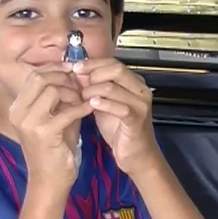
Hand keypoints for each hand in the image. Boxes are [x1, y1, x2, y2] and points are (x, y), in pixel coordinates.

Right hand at [9, 65, 93, 192]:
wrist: (50, 179)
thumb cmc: (55, 149)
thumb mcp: (57, 118)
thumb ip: (62, 99)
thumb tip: (75, 76)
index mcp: (18, 107)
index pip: (34, 76)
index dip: (55, 70)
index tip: (73, 71)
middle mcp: (18, 112)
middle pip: (40, 78)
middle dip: (64, 78)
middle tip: (80, 84)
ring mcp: (28, 122)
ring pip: (52, 90)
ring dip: (72, 93)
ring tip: (84, 100)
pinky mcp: (43, 133)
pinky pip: (66, 111)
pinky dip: (81, 108)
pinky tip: (90, 109)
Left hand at [66, 58, 160, 177]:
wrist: (137, 156)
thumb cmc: (120, 131)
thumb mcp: (104, 105)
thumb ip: (94, 88)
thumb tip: (78, 73)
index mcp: (135, 83)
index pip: (113, 63)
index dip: (93, 63)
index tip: (76, 68)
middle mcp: (141, 90)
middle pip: (116, 69)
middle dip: (93, 74)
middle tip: (78, 83)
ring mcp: (141, 105)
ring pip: (113, 87)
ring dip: (92, 90)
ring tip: (82, 98)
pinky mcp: (137, 120)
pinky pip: (119, 107)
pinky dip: (102, 104)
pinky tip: (91, 106)